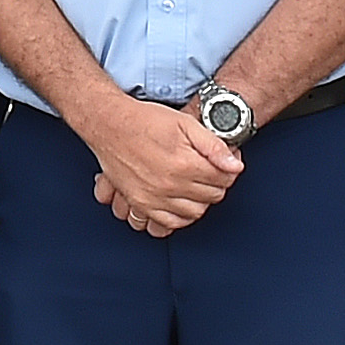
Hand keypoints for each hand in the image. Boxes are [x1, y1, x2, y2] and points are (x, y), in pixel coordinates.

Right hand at [77, 94, 242, 239]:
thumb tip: (235, 165)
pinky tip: (182, 203)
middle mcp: (170, 185)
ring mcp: (154, 197)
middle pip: (211, 196)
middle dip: (217, 184)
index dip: (229, 170)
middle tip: (212, 172)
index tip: (225, 164)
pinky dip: (180, 216)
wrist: (110, 125)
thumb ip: (214, 146)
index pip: (223, 179)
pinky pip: (169, 223)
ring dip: (201, 201)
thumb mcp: (186, 124)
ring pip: (194, 213)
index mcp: (185, 164)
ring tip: (197, 185)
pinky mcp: (141, 203)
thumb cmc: (145, 121)